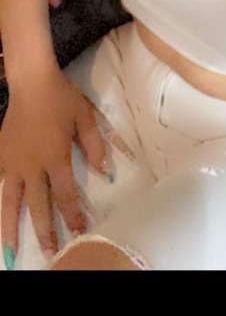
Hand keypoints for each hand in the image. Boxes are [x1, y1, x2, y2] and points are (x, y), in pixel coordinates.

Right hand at [0, 68, 134, 266]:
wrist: (31, 81)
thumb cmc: (62, 98)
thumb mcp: (86, 118)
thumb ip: (95, 146)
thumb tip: (106, 173)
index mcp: (56, 157)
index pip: (66, 195)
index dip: (73, 215)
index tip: (80, 231)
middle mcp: (32, 165)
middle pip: (38, 206)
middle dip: (45, 232)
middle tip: (51, 254)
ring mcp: (13, 162)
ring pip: (10, 202)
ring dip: (11, 228)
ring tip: (10, 252)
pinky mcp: (1, 154)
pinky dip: (0, 198)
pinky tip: (1, 212)